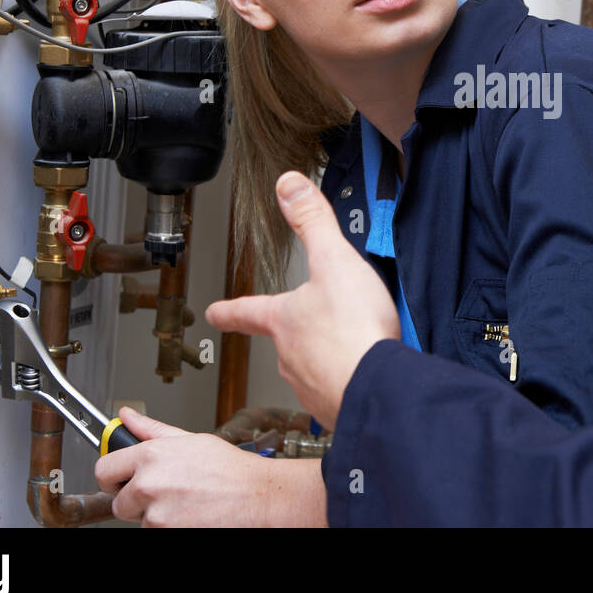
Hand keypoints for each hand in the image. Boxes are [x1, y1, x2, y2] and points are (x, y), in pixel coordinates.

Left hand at [94, 406, 326, 526]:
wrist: (256, 495)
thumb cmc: (229, 468)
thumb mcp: (190, 439)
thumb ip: (152, 429)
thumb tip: (127, 417)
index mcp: (151, 455)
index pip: (104, 469)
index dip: (112, 475)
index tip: (119, 478)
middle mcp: (148, 483)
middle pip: (118, 501)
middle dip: (135, 499)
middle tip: (163, 492)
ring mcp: (156, 512)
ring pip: (139, 518)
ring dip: (154, 514)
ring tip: (183, 501)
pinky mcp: (164, 532)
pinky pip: (154, 530)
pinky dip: (167, 525)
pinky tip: (187, 513)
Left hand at [205, 171, 400, 428]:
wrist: (379, 387)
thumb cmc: (353, 331)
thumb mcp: (334, 260)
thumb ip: (313, 222)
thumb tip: (288, 186)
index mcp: (284, 320)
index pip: (247, 310)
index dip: (229, 310)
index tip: (214, 312)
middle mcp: (290, 356)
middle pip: (287, 341)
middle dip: (301, 334)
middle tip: (323, 326)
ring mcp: (312, 385)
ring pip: (314, 367)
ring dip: (330, 357)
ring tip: (353, 346)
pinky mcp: (337, 406)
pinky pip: (339, 389)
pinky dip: (349, 379)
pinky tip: (367, 371)